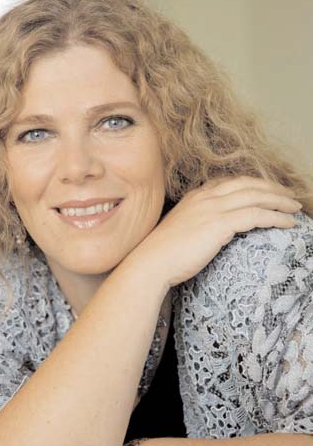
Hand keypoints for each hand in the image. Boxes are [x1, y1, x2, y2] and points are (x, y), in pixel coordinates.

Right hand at [127, 176, 301, 290]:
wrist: (151, 263)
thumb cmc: (162, 255)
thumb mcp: (180, 232)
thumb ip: (197, 224)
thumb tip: (211, 232)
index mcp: (195, 196)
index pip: (230, 182)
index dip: (253, 185)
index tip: (267, 191)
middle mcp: (206, 196)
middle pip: (248, 184)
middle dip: (273, 188)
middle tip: (289, 196)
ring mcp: (213, 208)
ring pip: (256, 196)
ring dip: (280, 200)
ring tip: (295, 208)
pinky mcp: (220, 223)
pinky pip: (256, 215)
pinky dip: (276, 217)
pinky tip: (288, 223)